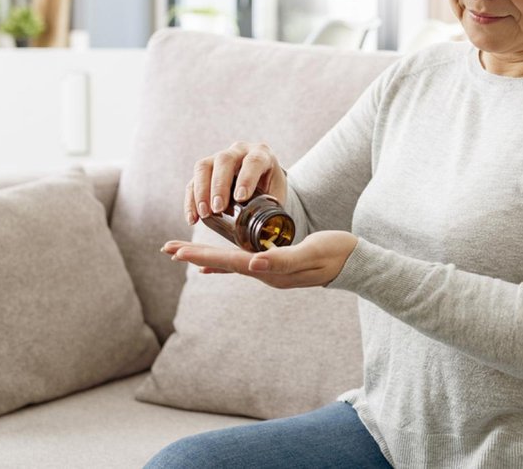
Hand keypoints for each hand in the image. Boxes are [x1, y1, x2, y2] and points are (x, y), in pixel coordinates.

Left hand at [160, 230, 358, 288]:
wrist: (356, 263)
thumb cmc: (337, 253)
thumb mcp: (311, 252)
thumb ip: (282, 260)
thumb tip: (252, 264)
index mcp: (270, 270)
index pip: (229, 261)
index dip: (202, 254)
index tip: (177, 250)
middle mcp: (266, 274)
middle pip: (223, 263)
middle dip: (194, 254)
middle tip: (167, 248)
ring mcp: (270, 272)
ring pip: (229, 262)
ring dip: (204, 256)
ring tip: (181, 251)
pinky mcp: (275, 265)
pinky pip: (243, 264)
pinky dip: (223, 262)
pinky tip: (211, 265)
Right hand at [187, 141, 287, 224]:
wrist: (263, 180)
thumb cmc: (271, 188)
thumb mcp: (278, 195)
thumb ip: (275, 212)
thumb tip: (268, 235)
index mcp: (261, 154)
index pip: (253, 161)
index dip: (246, 178)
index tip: (241, 198)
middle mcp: (239, 151)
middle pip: (224, 160)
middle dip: (219, 186)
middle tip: (218, 208)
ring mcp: (218, 157)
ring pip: (203, 167)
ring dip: (201, 191)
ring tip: (204, 214)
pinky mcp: (204, 170)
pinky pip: (193, 181)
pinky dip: (191, 200)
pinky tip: (193, 218)